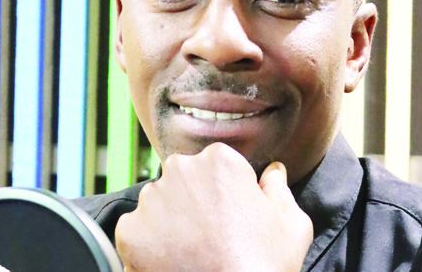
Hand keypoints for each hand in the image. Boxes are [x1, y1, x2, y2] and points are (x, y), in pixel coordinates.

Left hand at [115, 142, 313, 270]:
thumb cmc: (264, 267)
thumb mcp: (292, 225)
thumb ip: (279, 188)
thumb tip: (274, 171)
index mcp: (219, 161)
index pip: (215, 165)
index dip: (225, 191)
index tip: (231, 214)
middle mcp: (179, 170)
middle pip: (183, 179)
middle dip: (194, 200)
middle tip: (211, 234)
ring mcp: (151, 200)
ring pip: (158, 203)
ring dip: (171, 221)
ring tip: (192, 252)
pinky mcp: (129, 231)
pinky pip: (137, 231)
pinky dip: (150, 245)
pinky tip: (173, 262)